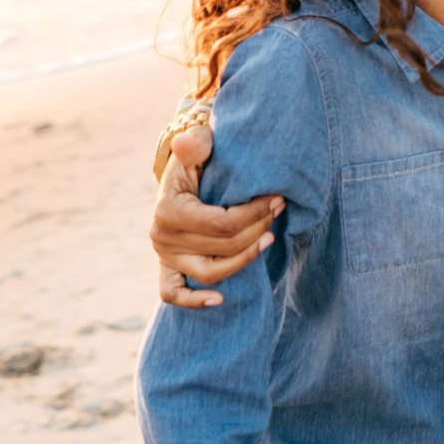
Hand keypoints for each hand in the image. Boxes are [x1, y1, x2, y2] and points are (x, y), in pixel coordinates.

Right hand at [153, 124, 283, 308]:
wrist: (180, 180)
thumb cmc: (195, 163)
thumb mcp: (195, 148)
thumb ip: (195, 143)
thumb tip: (189, 142)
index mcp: (168, 209)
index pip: (222, 222)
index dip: (255, 213)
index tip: (278, 198)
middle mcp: (162, 237)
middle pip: (223, 246)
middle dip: (258, 227)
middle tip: (280, 210)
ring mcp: (164, 256)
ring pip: (210, 271)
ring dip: (245, 258)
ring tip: (269, 239)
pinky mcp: (166, 270)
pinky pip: (173, 294)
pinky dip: (194, 301)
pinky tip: (220, 299)